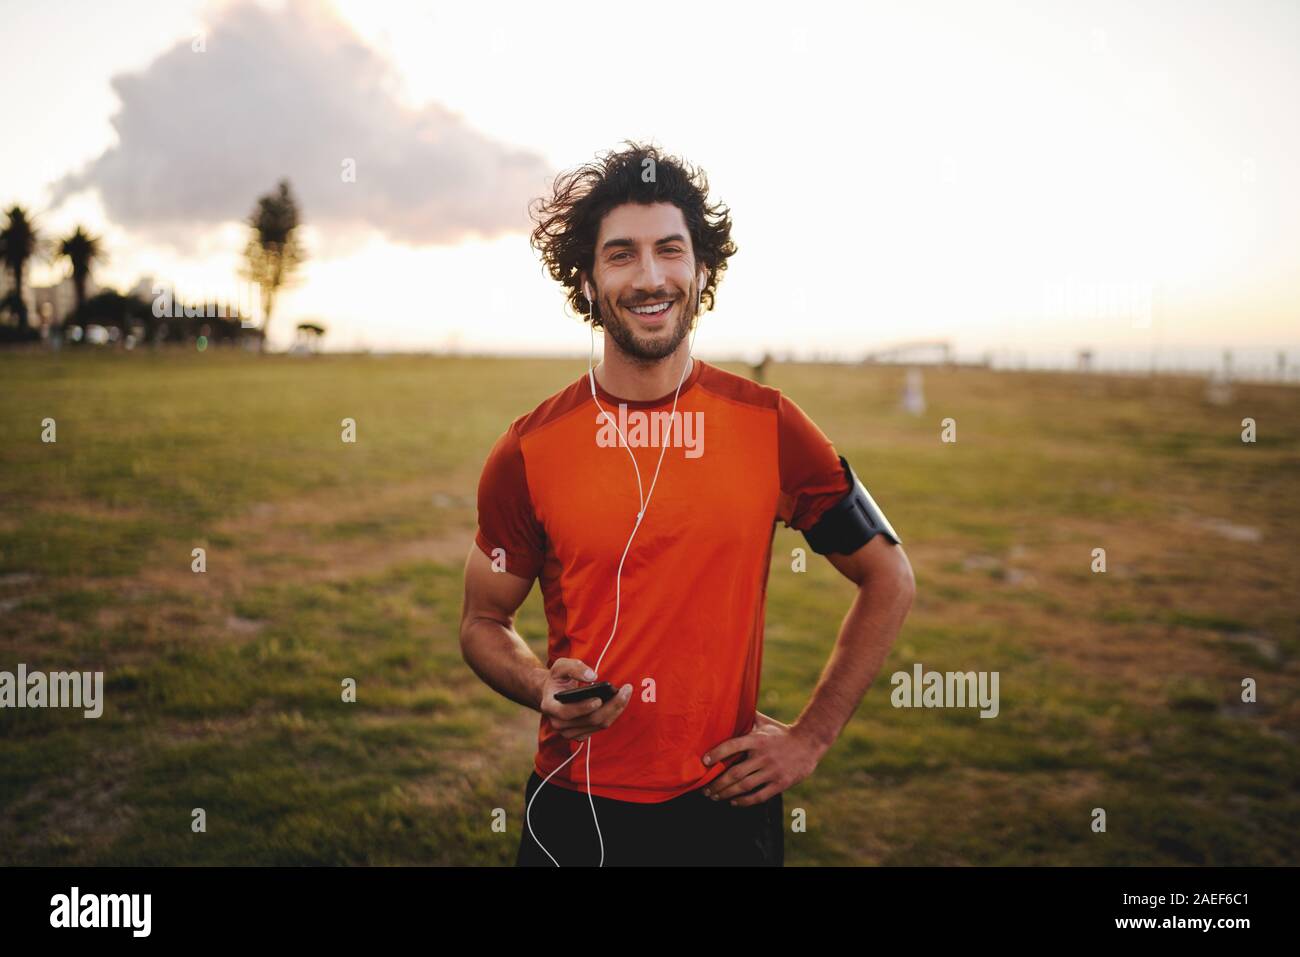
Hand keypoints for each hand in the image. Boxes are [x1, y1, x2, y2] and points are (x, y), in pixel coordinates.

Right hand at [539, 658, 632, 741]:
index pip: (566, 712)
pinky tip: (620, 701)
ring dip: (615, 710)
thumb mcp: (560, 666)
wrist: (554, 693)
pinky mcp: (581, 735)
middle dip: (611, 706)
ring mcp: (570, 732)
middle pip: (589, 720)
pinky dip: (612, 714)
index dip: (583, 708)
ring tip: (626, 693)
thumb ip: (574, 667)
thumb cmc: (558, 679)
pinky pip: (600, 727)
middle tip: (625, 690)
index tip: (599, 698)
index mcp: (550, 706)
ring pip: (598, 725)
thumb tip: (592, 676)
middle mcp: (559, 723)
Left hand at [700, 710, 822, 805]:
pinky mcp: (781, 783)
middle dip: (717, 783)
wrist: (809, 743)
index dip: (717, 753)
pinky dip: (744, 802)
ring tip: (715, 797)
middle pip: (735, 773)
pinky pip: (759, 796)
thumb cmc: (781, 733)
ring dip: (726, 794)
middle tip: (704, 789)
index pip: (733, 745)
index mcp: (757, 740)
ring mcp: (772, 771)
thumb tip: (730, 704)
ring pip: (744, 787)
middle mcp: (763, 756)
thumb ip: (747, 717)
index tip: (704, 761)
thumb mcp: (765, 722)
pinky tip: (734, 802)